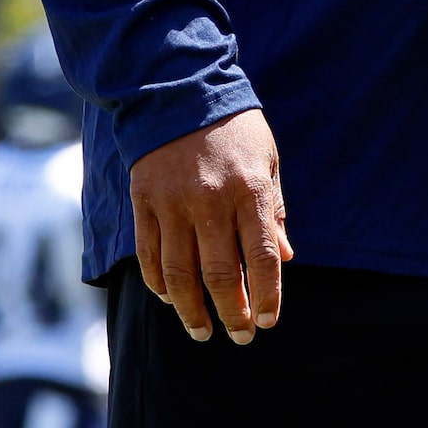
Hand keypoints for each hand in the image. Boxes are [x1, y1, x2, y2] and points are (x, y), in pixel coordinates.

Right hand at [130, 108, 290, 344]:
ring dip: (192, 310)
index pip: (262, 256)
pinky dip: (159, 283)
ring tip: (203, 332)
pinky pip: (149, 254)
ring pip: (180, 273)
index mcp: (249, 190)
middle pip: (220, 273)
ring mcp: (172, 204)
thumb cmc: (235, 129)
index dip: (267, 294)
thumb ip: (272, 210)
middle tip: (241, 336)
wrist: (179, 91)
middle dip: (233, 312)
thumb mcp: (268, 161)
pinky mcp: (143, 203)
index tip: (270, 321)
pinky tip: (171, 299)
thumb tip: (284, 257)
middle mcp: (210, 202)